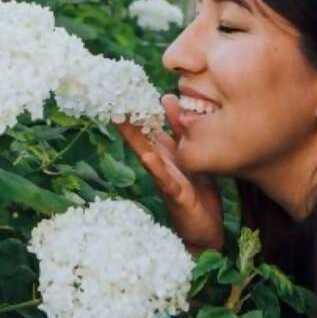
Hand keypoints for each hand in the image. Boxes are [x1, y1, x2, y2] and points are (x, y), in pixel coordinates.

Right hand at [116, 93, 225, 253]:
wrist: (205, 231)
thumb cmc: (197, 193)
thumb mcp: (190, 154)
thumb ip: (179, 130)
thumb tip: (167, 97)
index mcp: (165, 153)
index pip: (147, 126)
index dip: (136, 107)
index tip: (124, 86)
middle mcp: (161, 164)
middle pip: (140, 137)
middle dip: (126, 119)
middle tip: (111, 97)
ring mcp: (166, 179)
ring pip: (147, 155)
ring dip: (134, 139)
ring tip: (121, 121)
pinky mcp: (175, 194)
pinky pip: (165, 178)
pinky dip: (156, 167)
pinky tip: (148, 156)